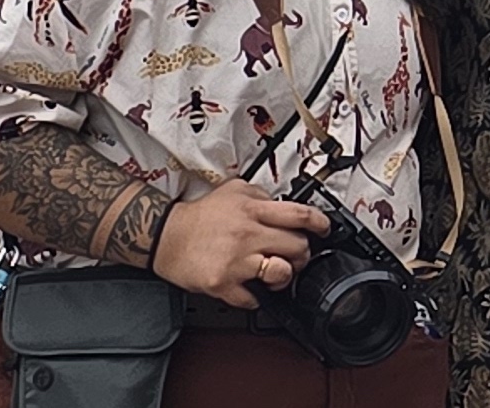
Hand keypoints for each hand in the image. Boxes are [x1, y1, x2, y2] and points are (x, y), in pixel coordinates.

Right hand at [150, 179, 328, 308]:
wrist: (165, 236)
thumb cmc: (199, 217)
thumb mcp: (234, 191)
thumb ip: (262, 196)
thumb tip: (285, 205)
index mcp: (253, 210)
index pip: (300, 215)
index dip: (320, 223)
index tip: (325, 229)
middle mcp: (248, 235)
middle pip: (297, 246)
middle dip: (303, 253)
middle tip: (296, 255)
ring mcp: (236, 261)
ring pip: (282, 273)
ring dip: (284, 276)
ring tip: (276, 272)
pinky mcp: (222, 283)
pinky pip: (253, 298)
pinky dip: (257, 297)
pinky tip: (252, 288)